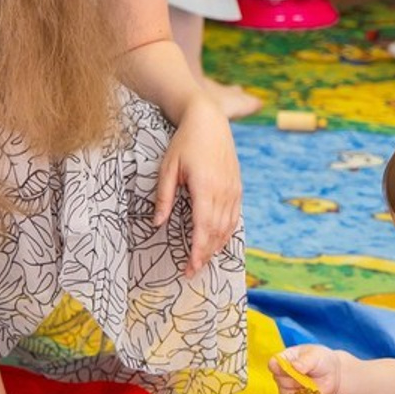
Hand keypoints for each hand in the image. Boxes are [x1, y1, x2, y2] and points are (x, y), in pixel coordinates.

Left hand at [155, 95, 240, 275]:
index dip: (197, 251)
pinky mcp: (237, 188)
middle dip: (205, 255)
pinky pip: (234, 217)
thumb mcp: (167, 167)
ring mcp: (233, 190)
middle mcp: (223, 191)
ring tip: (202, 261)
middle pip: (217, 232)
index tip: (189, 268)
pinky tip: (217, 243)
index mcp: (204, 187)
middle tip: (192, 272)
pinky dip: (226, 233)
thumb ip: (163, 196)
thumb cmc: (184, 143)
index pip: (203, 227)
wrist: (210, 121)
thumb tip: (157, 224)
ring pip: (228, 227)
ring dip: (216, 247)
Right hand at [269, 344, 341, 393]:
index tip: (288, 368)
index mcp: (285, 358)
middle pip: (277, 378)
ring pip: (284, 391)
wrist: (333, 375)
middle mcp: (283, 373)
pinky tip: (311, 392)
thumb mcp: (315, 356)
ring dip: (298, 389)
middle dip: (291, 378)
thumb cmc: (322, 360)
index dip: (277, 367)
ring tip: (311, 383)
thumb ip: (305, 361)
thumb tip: (295, 366)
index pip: (273, 363)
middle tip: (306, 375)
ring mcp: (287, 386)